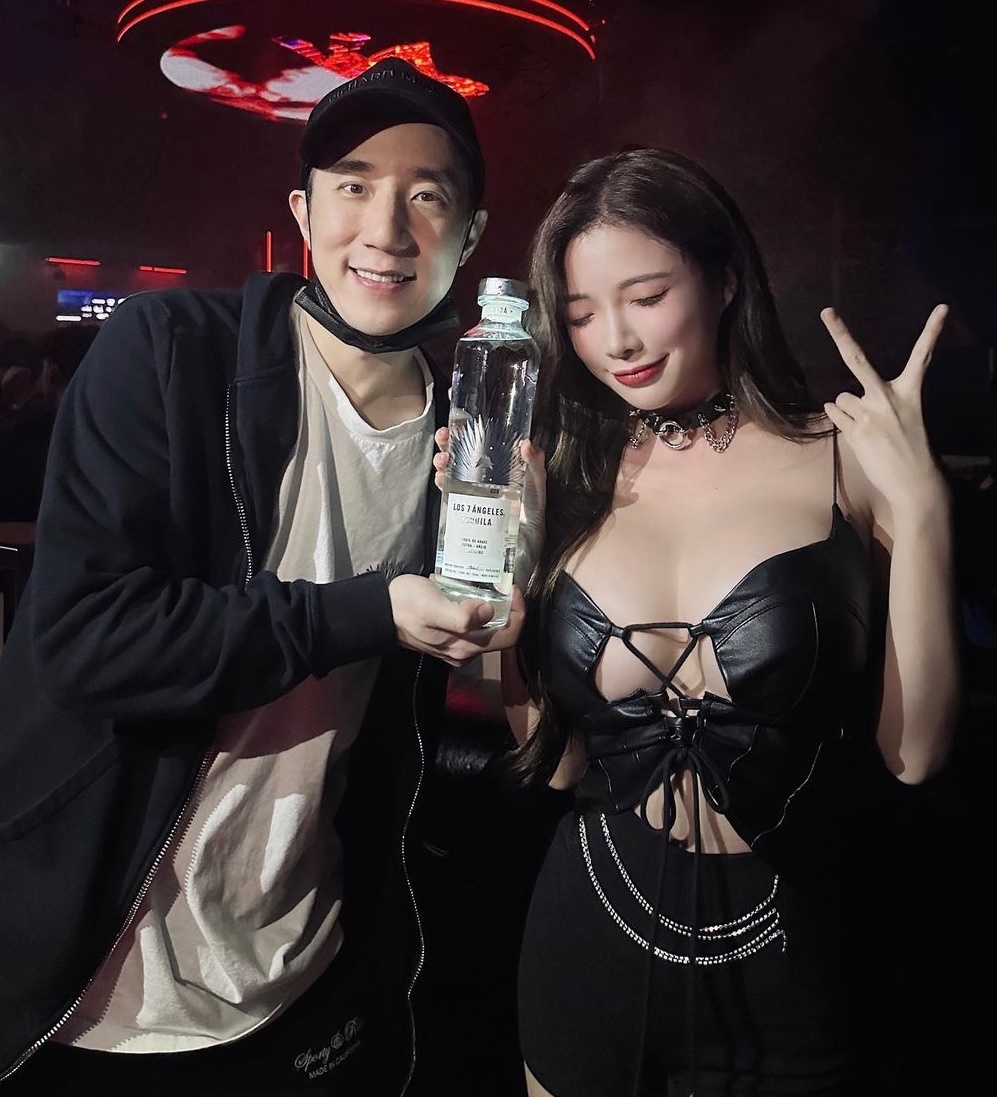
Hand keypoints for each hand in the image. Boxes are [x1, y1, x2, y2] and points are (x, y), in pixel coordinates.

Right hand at [388, 574, 525, 666]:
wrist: (379, 612)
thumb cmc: (406, 606)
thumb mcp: (433, 607)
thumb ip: (461, 616)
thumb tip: (489, 612)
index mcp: (465, 647)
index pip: (509, 636)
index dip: (518, 612)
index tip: (511, 588)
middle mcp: (465, 652)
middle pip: (502, 634)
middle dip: (509, 608)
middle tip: (503, 583)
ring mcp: (457, 647)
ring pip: (490, 630)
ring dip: (495, 608)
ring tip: (489, 585)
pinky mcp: (450, 638)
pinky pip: (475, 626)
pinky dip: (479, 609)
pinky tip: (470, 593)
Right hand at [433, 428, 546, 591]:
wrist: (517, 571)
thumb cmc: (531, 534)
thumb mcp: (537, 502)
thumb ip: (536, 475)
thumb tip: (528, 445)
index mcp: (505, 476)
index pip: (486, 447)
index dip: (471, 431)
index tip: (459, 416)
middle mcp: (486, 484)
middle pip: (464, 457)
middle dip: (451, 444)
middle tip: (444, 436)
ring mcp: (471, 499)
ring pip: (454, 473)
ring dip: (444, 462)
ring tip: (442, 460)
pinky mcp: (461, 517)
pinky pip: (448, 496)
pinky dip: (443, 484)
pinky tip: (441, 479)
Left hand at [821, 304, 948, 513]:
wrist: (914, 481)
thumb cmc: (909, 447)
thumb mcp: (906, 416)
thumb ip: (876, 401)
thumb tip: (839, 398)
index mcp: (910, 391)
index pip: (923, 356)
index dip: (932, 331)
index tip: (942, 307)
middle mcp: (888, 397)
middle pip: (857, 360)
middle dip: (840, 333)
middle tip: (826, 312)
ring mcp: (869, 413)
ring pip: (840, 398)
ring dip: (846, 409)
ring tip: (867, 427)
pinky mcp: (855, 431)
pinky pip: (835, 414)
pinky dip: (841, 420)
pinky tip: (859, 433)